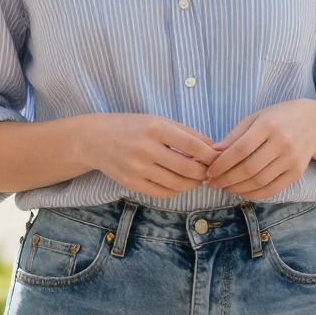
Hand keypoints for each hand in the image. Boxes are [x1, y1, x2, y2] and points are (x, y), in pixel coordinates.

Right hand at [80, 114, 220, 198]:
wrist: (96, 139)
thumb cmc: (133, 127)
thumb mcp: (159, 121)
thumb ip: (188, 133)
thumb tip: (216, 149)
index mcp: (156, 128)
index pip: (193, 145)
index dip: (210, 156)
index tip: (219, 159)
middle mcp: (146, 148)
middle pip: (188, 168)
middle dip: (204, 173)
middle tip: (209, 172)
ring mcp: (137, 168)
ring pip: (177, 184)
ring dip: (192, 183)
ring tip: (195, 177)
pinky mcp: (131, 183)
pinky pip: (163, 193)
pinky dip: (176, 190)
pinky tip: (177, 182)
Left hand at [205, 100, 315, 199]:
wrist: (315, 123)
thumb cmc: (278, 118)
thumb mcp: (255, 118)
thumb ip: (235, 136)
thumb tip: (213, 154)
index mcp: (268, 125)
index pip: (240, 150)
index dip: (222, 164)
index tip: (209, 172)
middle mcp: (282, 143)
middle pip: (249, 168)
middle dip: (227, 179)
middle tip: (213, 184)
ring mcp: (291, 159)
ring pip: (259, 181)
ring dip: (238, 189)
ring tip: (226, 188)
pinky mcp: (297, 172)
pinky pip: (273, 189)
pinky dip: (254, 194)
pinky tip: (242, 192)